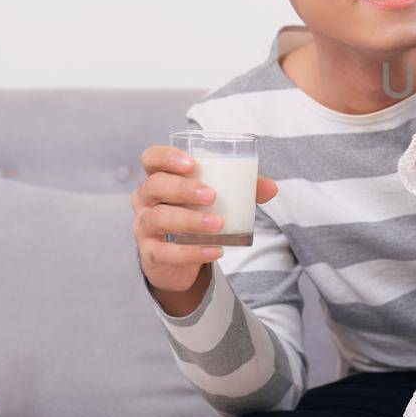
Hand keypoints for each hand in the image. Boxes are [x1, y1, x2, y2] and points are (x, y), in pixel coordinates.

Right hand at [132, 144, 278, 293]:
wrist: (177, 259)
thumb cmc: (194, 214)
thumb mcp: (215, 200)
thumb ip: (242, 190)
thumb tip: (271, 188)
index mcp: (159, 177)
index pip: (151, 158)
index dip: (166, 157)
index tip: (191, 163)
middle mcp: (145, 199)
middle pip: (154, 186)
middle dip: (182, 188)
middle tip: (211, 195)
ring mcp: (143, 227)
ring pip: (158, 218)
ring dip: (189, 220)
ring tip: (218, 224)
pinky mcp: (151, 254)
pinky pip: (167, 252)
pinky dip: (192, 252)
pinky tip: (215, 250)